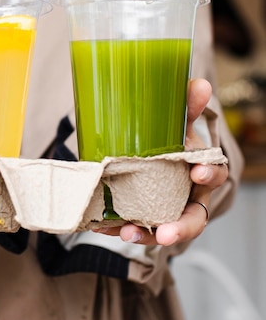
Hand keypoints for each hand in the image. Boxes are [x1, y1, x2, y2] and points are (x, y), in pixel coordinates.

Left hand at [93, 78, 228, 245]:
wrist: (142, 148)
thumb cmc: (168, 139)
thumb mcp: (176, 122)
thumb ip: (186, 107)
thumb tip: (200, 86)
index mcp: (200, 168)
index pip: (213, 174)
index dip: (209, 174)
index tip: (197, 173)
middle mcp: (188, 194)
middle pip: (194, 217)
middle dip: (181, 227)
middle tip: (165, 233)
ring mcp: (167, 209)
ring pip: (163, 228)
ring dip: (146, 234)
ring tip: (127, 233)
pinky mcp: (144, 216)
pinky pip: (136, 227)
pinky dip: (121, 228)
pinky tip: (105, 228)